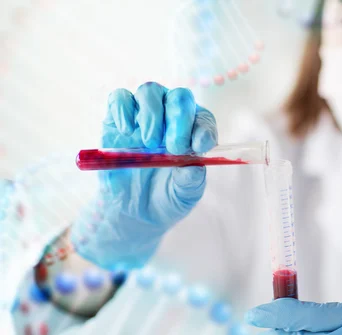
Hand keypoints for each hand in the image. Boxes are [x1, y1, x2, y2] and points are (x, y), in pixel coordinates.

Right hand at [71, 82, 217, 269]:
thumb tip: (194, 165)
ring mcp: (143, 117)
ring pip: (150, 92)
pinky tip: (127, 131)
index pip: (203, 118)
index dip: (203, 128)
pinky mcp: (116, 120)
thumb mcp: (185, 195)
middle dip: (179, 118)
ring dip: (152, 114)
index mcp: (194, 133)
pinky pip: (120, 98)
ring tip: (149, 142)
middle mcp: (171, 119)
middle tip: (173, 147)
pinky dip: (123, 109)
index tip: (198, 146)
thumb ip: (191, 180)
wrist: (133, 213)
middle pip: (179, 98)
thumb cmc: (167, 198)